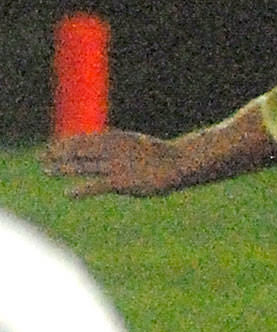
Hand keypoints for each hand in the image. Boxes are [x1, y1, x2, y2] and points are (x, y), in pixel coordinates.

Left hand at [42, 130, 178, 197]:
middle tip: (42, 158)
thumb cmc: (162, 155)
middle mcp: (112, 149)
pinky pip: (97, 185)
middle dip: (58, 154)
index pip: (84, 139)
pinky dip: (82, 189)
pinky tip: (69, 193)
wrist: (179, 162)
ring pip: (83, 165)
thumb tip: (109, 146)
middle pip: (79, 150)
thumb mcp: (138, 144)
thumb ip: (121, 145)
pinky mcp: (122, 181)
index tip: (53, 146)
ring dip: (63, 167)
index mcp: (116, 138)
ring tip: (47, 170)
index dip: (66, 143)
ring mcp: (116, 165)